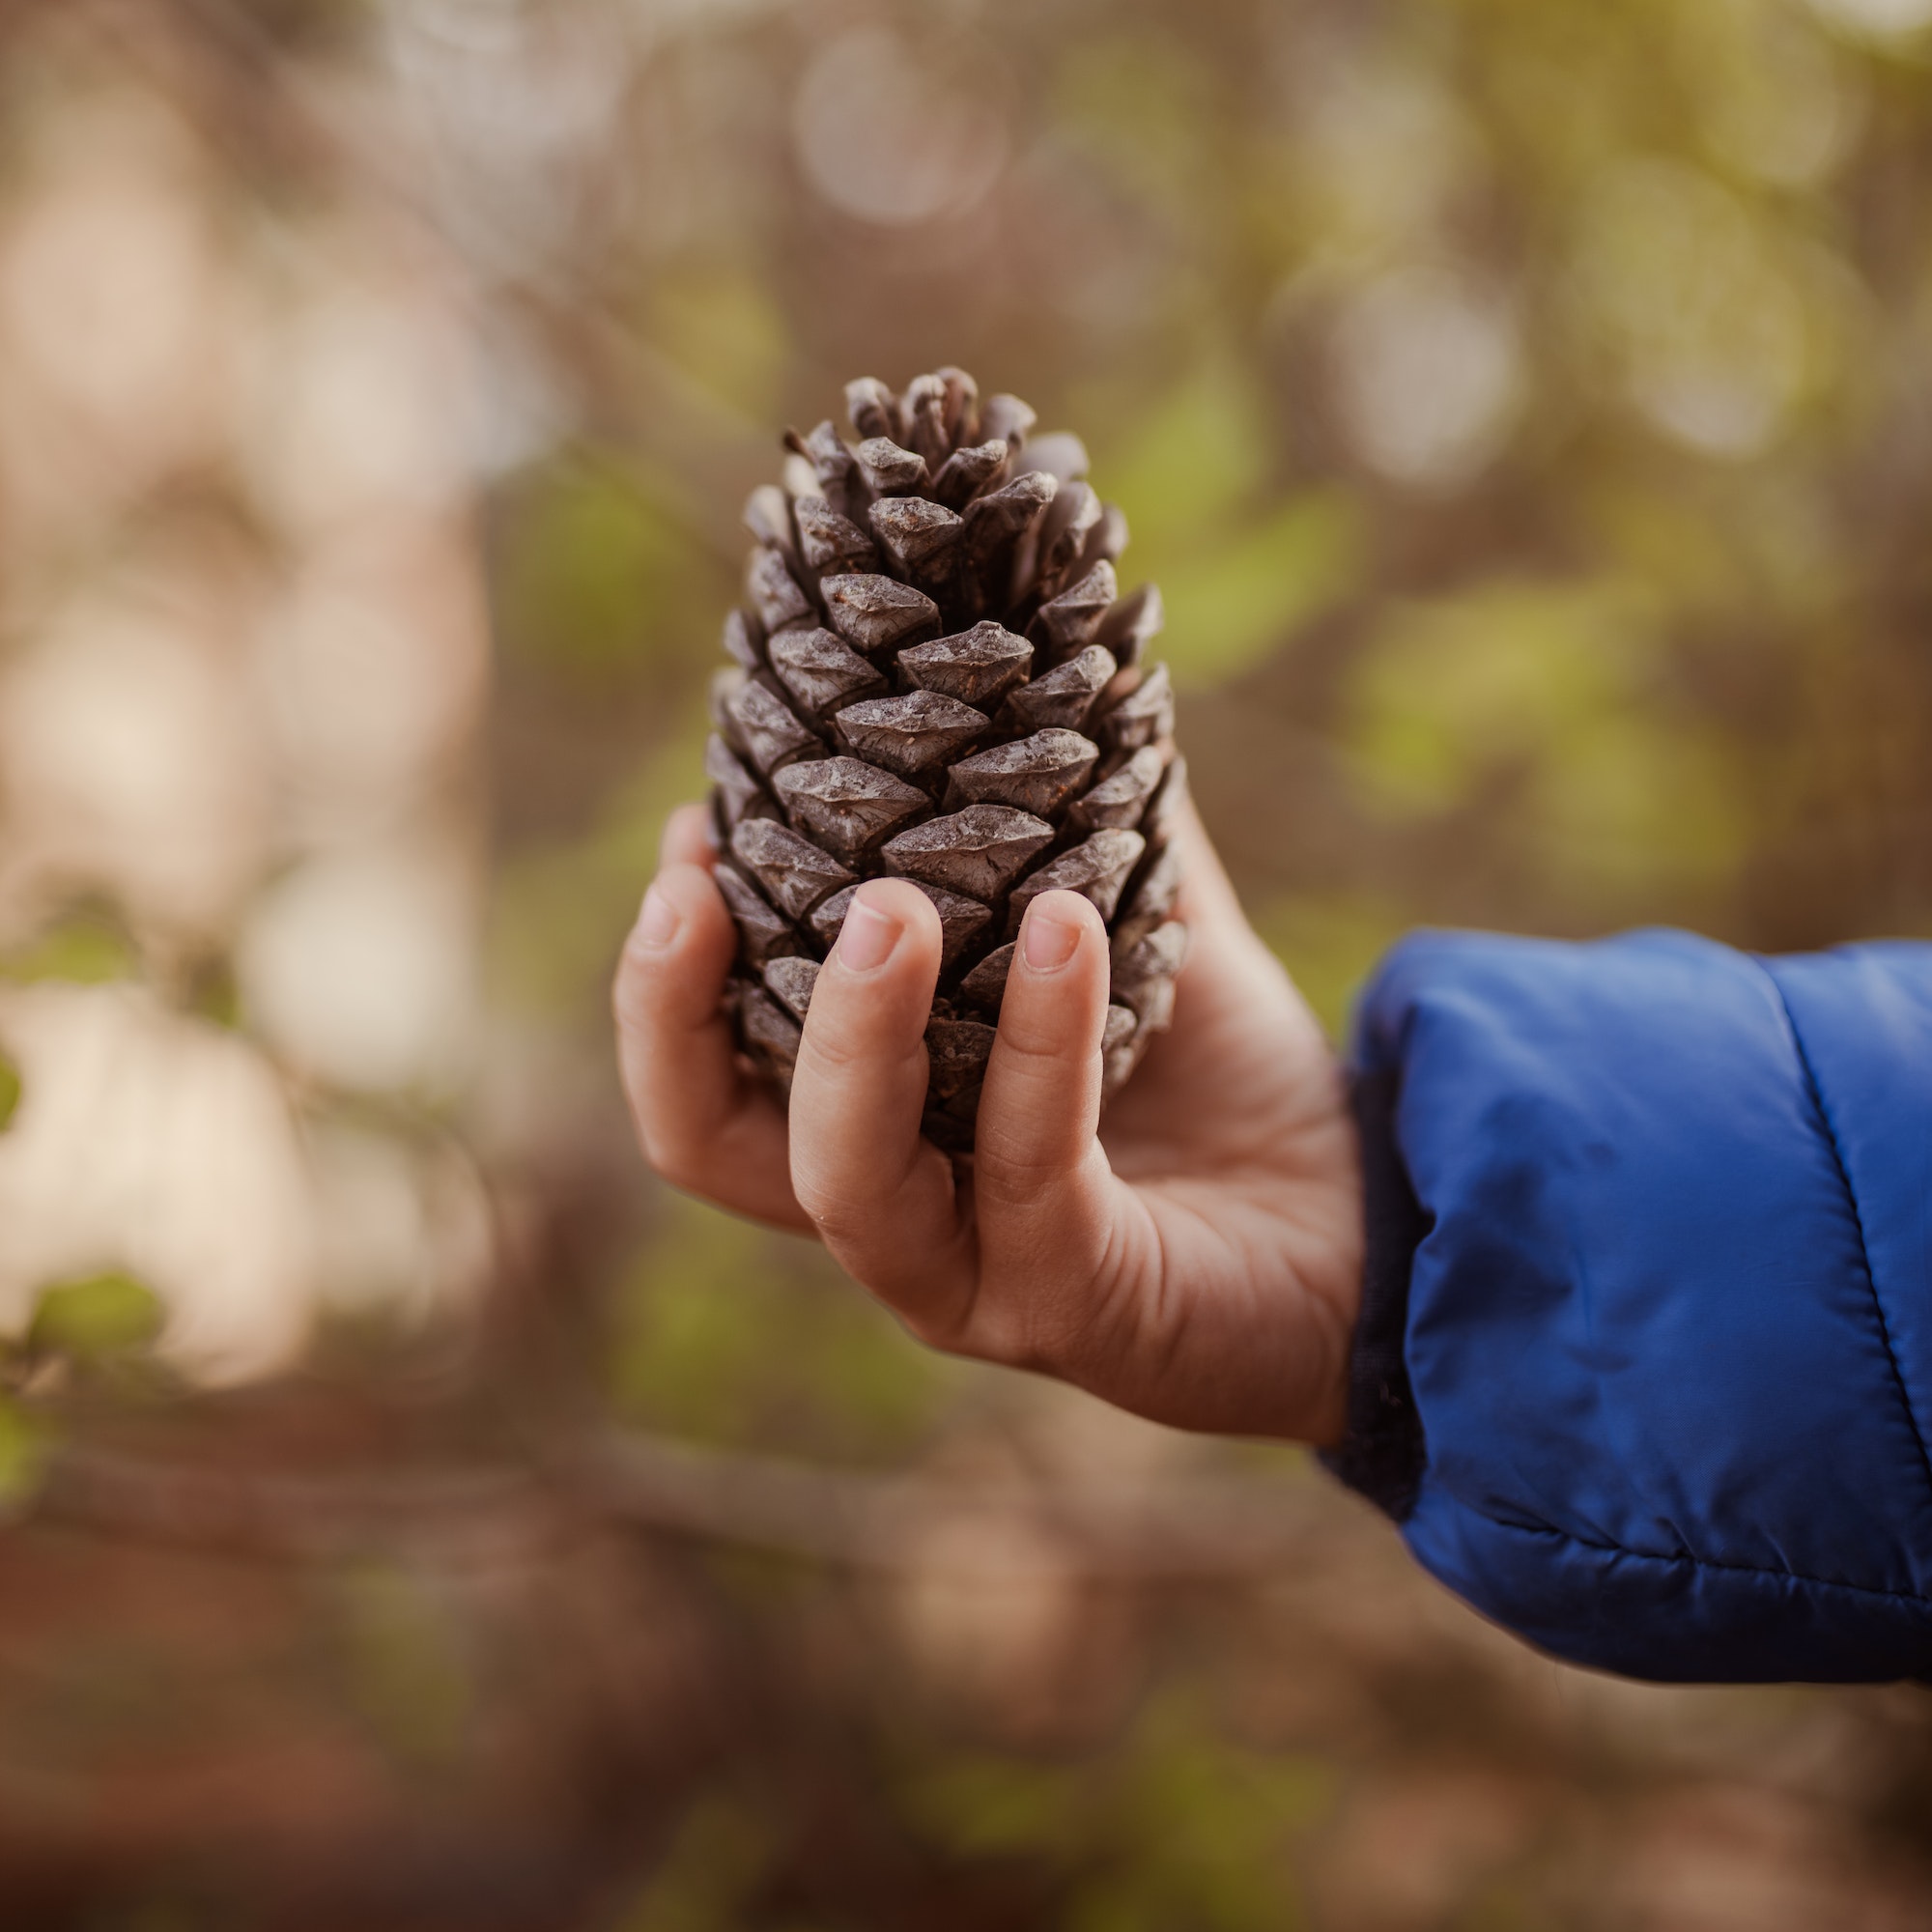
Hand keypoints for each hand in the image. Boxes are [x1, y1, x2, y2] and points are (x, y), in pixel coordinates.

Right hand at [614, 800, 1363, 1442]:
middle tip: (707, 871)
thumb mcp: (1142, 935)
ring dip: (851, 1033)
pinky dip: (1043, 1040)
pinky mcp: (1075, 1303)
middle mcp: (896, 1210)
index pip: (712, 1074)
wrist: (1371, 1228)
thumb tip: (1055, 673)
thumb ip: (1083, 828)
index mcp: (876, 1129)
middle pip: (713, 1148)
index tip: (689, 829)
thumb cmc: (1231, 1089)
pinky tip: (1066, 924)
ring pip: (842, 1183)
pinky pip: (1034, 1169)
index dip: (668, 971)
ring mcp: (974, 1275)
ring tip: (887, 904)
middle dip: (684, 1010)